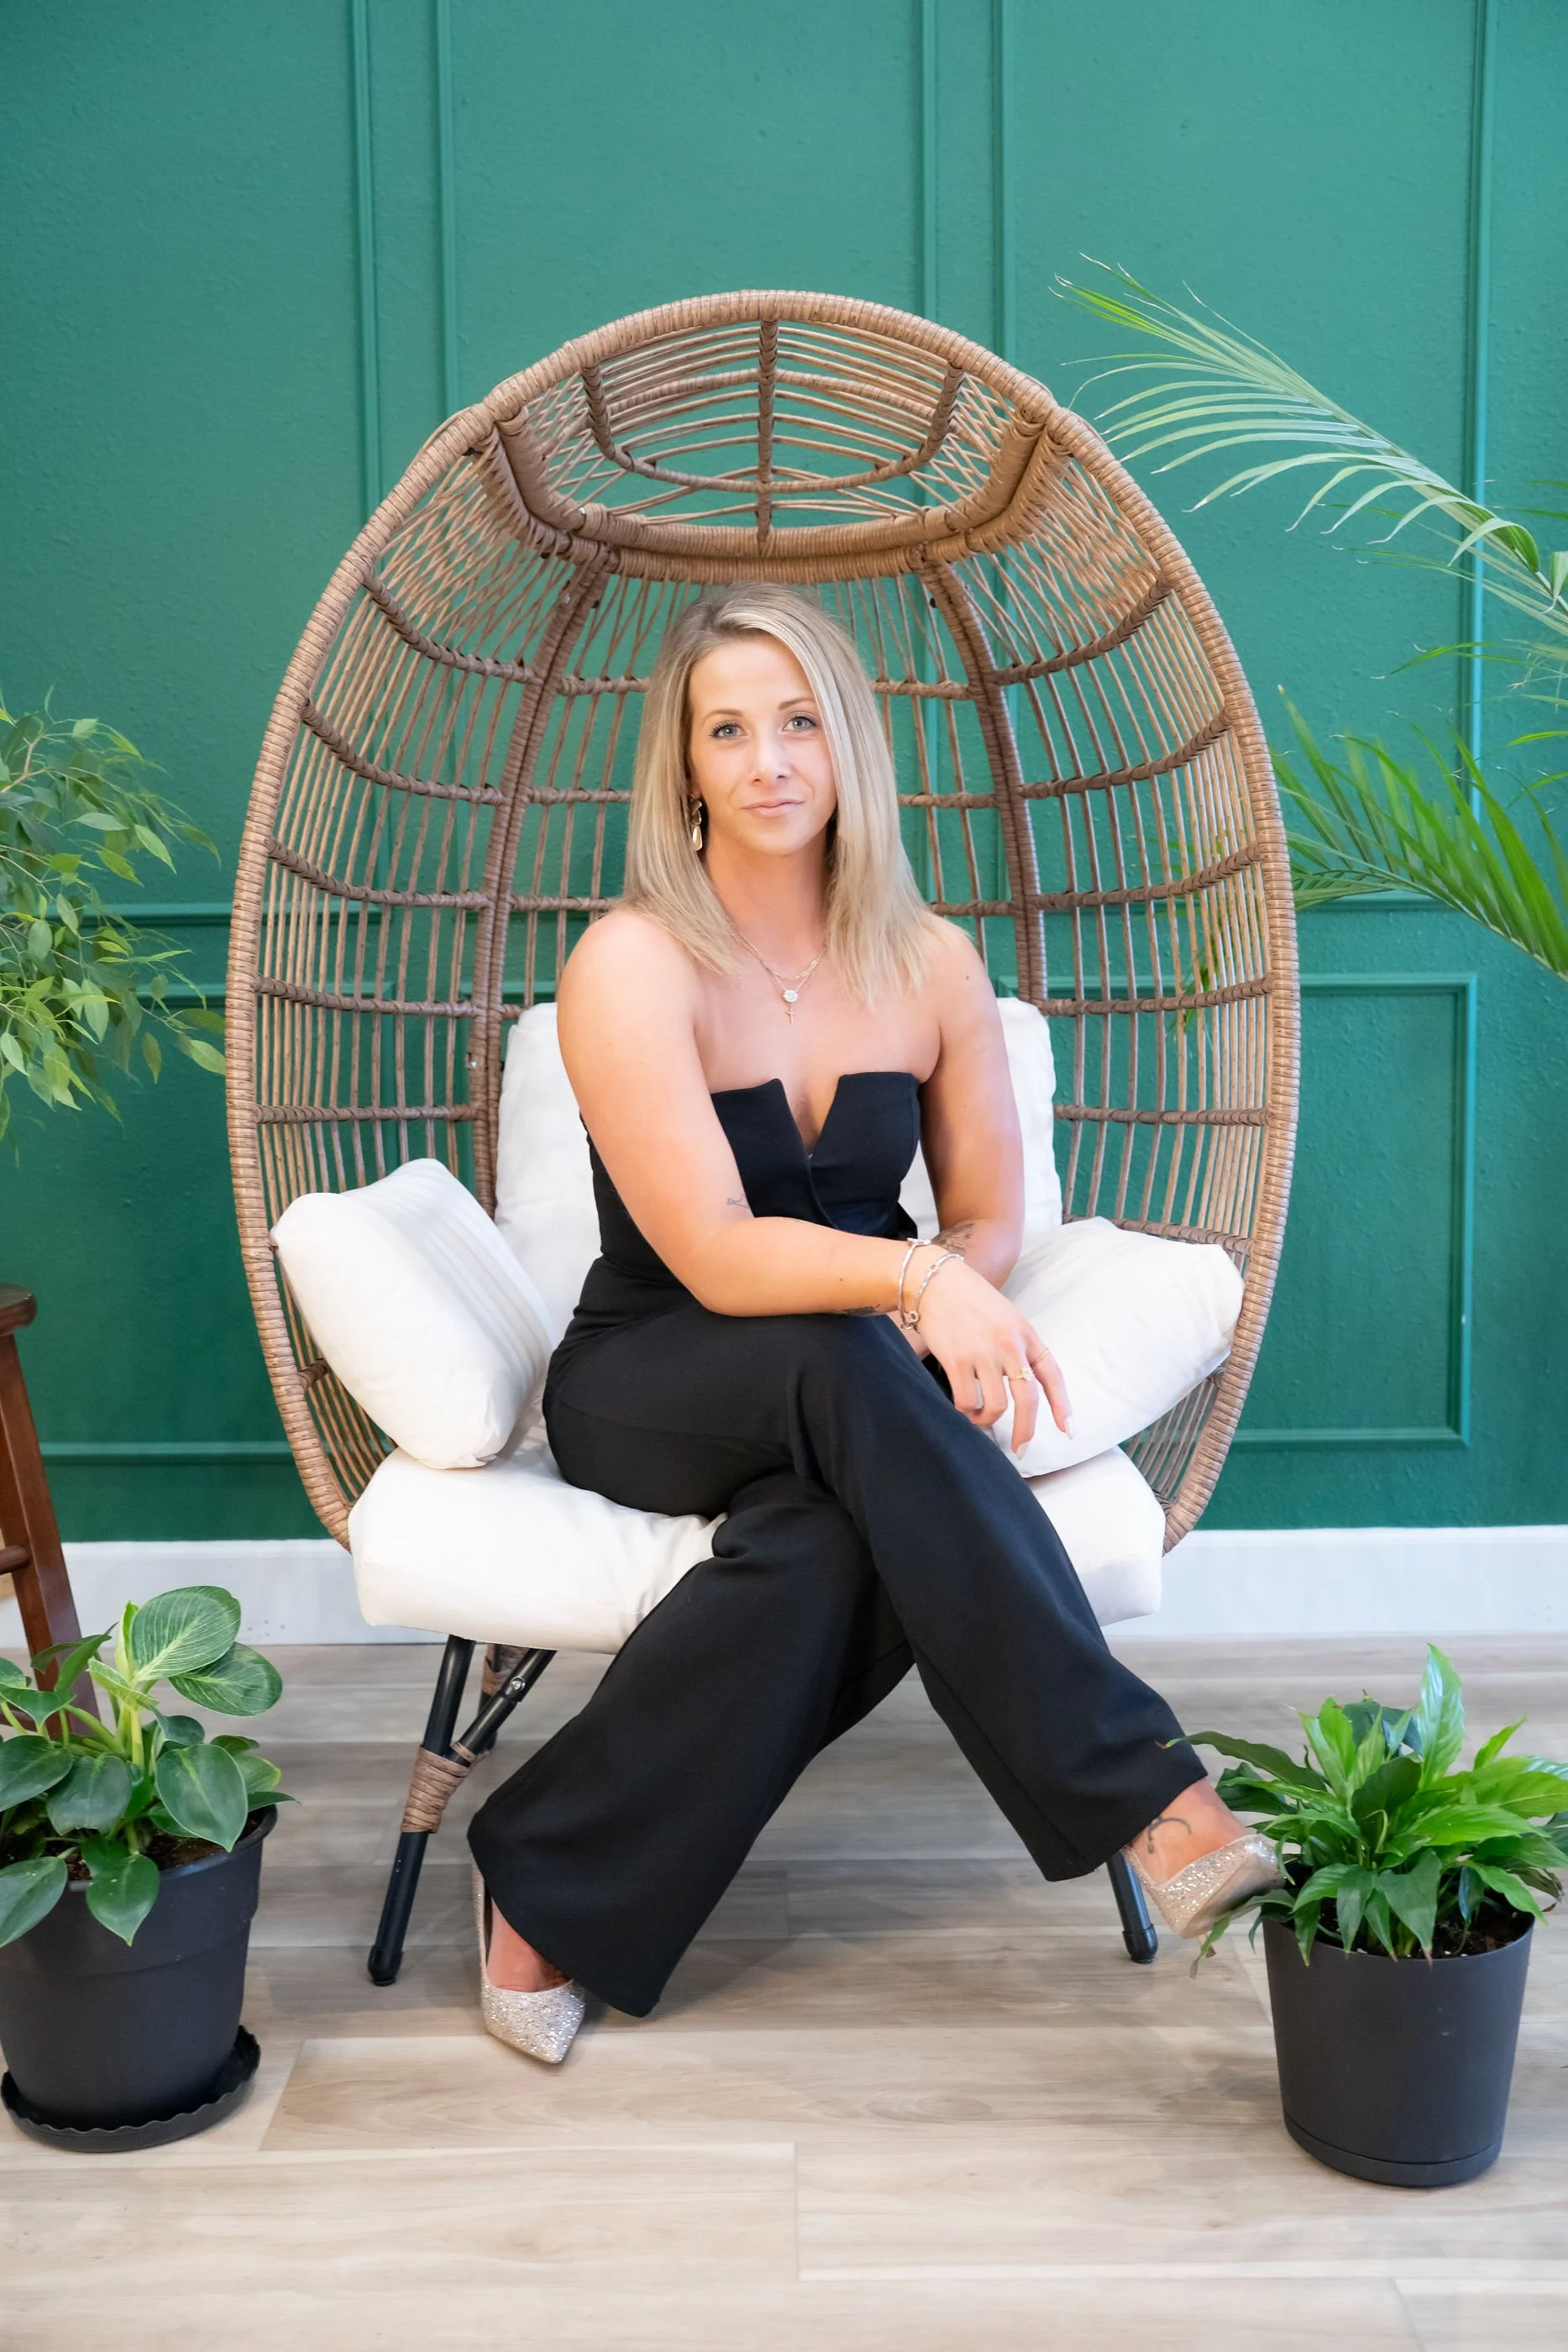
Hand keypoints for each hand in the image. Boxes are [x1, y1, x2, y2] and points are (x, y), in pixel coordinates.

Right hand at [912, 1254, 1071, 1453]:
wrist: (935, 1280)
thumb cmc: (970, 1299)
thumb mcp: (1006, 1316)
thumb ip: (1017, 1346)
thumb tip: (1021, 1382)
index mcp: (1026, 1335)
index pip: (1052, 1375)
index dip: (1062, 1406)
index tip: (1068, 1430)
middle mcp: (1010, 1346)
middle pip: (1027, 1400)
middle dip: (1026, 1431)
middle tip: (1020, 1448)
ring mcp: (984, 1354)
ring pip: (996, 1406)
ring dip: (987, 1421)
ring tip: (978, 1418)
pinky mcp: (958, 1360)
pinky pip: (966, 1400)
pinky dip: (965, 1411)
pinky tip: (963, 1408)